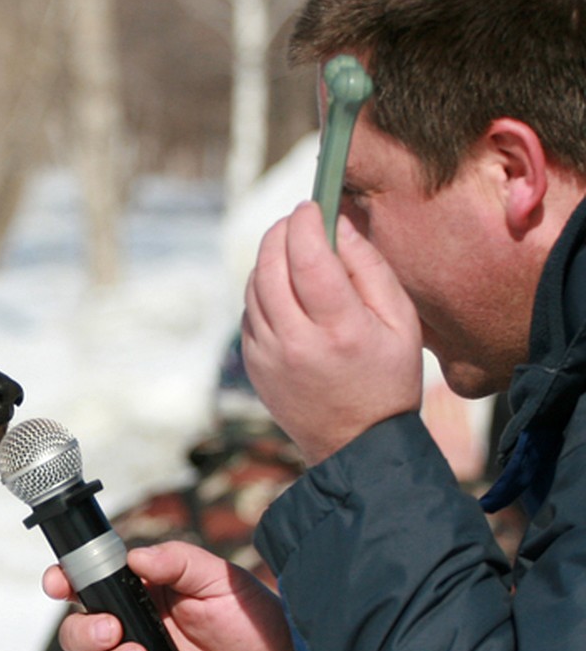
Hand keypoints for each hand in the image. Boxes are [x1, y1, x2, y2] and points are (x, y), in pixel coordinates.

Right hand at [50, 541, 327, 650]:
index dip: (63, 583)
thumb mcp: (217, 578)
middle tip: (113, 629)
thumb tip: (132, 558)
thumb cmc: (253, 619)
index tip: (58, 583)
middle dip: (83, 633)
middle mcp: (132, 637)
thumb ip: (175, 561)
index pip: (86, 589)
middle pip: (78, 637)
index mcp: (139, 599)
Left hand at [241, 202, 422, 464]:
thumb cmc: (387, 378)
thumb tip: (336, 225)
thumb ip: (369, 269)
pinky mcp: (253, 364)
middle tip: (297, 220)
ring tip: (294, 250)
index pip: (308, 259)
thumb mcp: (400, 321)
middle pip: (270, 267)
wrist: (356, 444)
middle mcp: (296, 342)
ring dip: (270, 259)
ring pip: (254, 287)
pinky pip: (249, 312)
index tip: (310, 206)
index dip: (305, 223)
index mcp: (340, 329)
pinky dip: (263, 289)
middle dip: (280, 233)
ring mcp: (267, 356)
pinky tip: (285, 288)